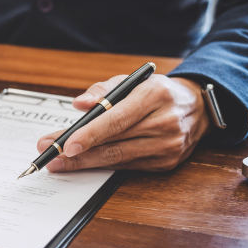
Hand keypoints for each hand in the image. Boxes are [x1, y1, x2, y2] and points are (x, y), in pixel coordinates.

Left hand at [37, 75, 211, 171]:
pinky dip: (103, 165)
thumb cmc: (156, 92)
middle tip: (50, 154)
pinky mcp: (166, 163)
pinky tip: (83, 163)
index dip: (90, 134)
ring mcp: (167, 146)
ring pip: (118, 159)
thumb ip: (103, 89)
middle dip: (77, 152)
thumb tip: (79, 104)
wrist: (197, 107)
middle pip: (113, 143)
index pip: (117, 119)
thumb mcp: (131, 80)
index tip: (65, 144)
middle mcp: (164, 123)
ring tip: (59, 163)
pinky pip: (127, 166)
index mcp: (155, 95)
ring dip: (84, 163)